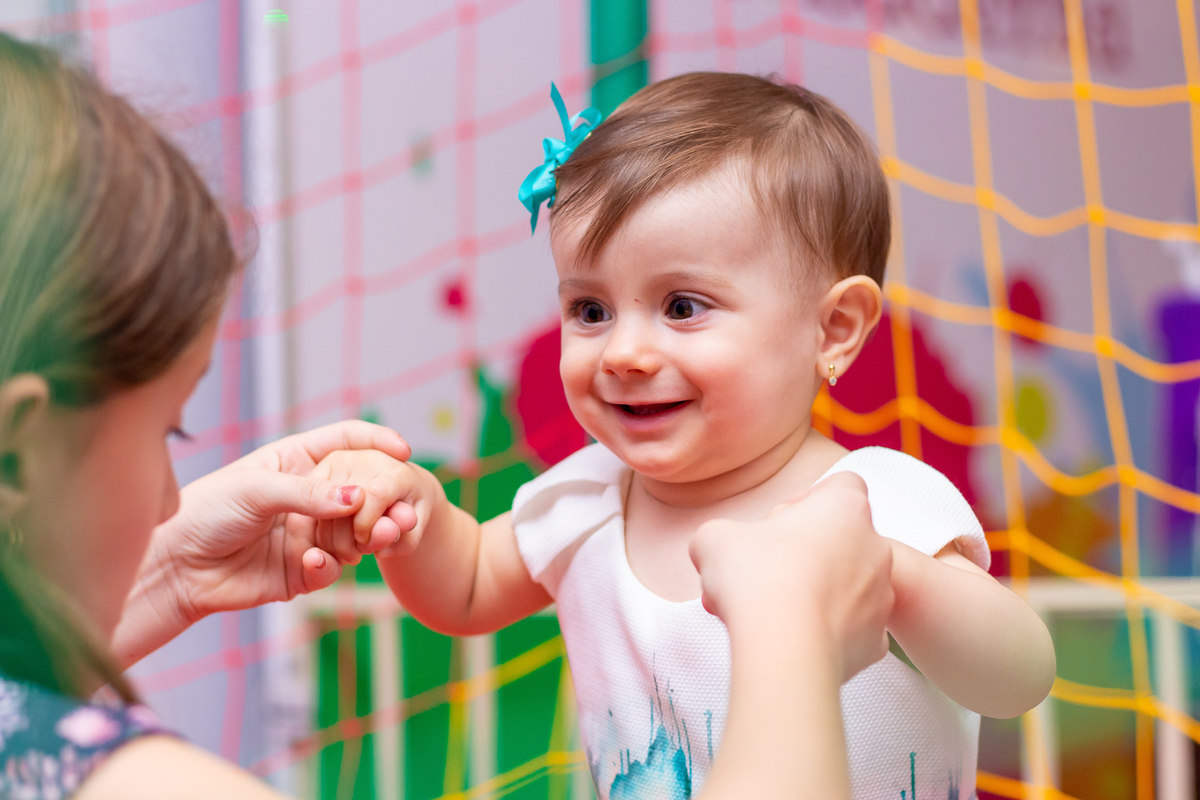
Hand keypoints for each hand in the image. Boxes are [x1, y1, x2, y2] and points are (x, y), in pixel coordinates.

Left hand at [113, 421, 410, 665]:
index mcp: (297, 461)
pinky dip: (330, 565)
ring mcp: (308, 533)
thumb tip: (359, 497)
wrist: (176, 568)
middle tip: (399, 511)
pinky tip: (312, 562)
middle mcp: (309, 496)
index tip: (403, 450)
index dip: (376, 441)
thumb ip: (308, 493)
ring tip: (371, 540)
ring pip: (355, 534)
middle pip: (361, 490)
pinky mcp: (302, 570)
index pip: (347, 441)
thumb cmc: (206, 511)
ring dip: (367, 538)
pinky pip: (332, 568)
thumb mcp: (256, 489)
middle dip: (382, 500)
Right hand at [688, 471, 892, 681]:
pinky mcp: (875, 640)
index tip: (779, 525)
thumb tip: (719, 549)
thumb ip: (723, 534)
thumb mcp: (714, 537)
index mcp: (845, 508)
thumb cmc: (755, 579)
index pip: (841, 486)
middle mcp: (874, 547)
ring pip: (848, 586)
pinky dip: (828, 632)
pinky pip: (852, 629)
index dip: (808, 501)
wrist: (782, 647)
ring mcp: (881, 595)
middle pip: (842, 539)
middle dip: (806, 554)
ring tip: (773, 611)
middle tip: (766, 573)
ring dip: (816, 592)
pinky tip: (795, 636)